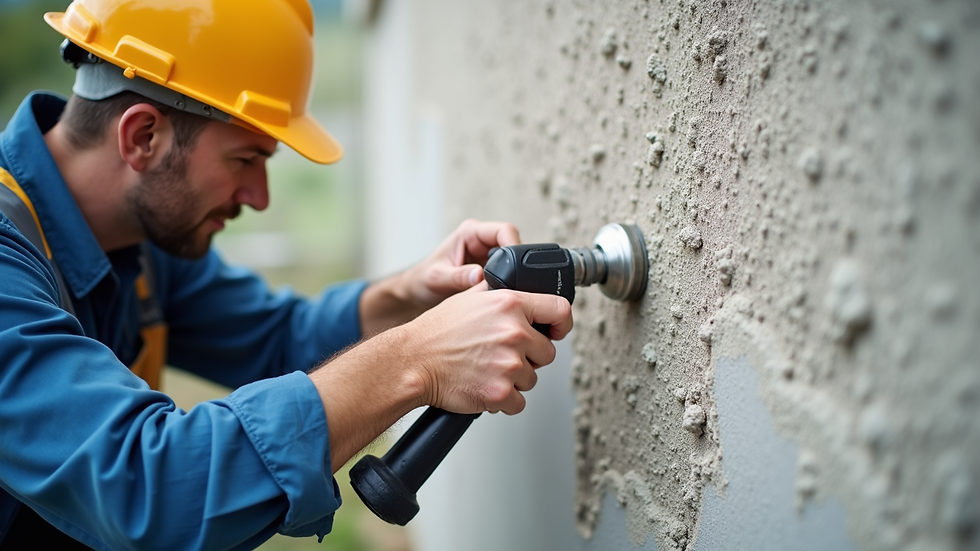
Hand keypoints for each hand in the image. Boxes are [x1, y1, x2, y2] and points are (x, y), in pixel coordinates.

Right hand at [311, 280, 571, 469]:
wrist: (413, 361)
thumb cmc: (438, 332)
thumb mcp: (471, 297)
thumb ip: (503, 293)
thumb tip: (527, 293)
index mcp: (511, 304)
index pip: (560, 311)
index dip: (561, 325)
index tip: (555, 332)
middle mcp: (514, 332)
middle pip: (547, 352)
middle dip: (529, 357)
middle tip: (499, 355)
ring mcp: (509, 365)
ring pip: (532, 379)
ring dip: (514, 379)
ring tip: (486, 369)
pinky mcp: (500, 393)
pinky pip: (518, 402)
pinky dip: (503, 400)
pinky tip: (484, 386)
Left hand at [403, 219, 520, 307]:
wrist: (417, 291)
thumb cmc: (422, 279)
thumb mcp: (437, 278)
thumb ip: (458, 277)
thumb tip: (479, 275)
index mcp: (469, 233)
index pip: (504, 230)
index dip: (514, 245)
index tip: (516, 266)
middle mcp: (481, 241)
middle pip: (513, 244)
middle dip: (515, 264)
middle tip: (508, 284)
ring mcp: (487, 255)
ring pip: (513, 261)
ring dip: (510, 275)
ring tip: (499, 290)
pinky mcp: (490, 269)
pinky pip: (507, 273)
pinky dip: (506, 283)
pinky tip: (497, 294)